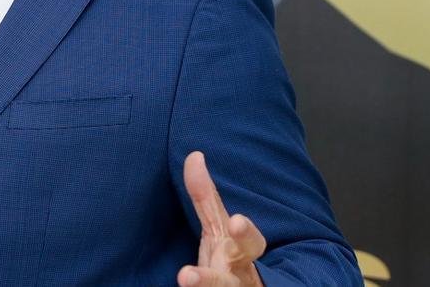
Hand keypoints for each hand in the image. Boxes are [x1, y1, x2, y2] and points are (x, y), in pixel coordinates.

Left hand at [178, 151, 266, 286]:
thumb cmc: (231, 260)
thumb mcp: (217, 228)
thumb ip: (206, 197)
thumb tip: (195, 156)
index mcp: (241, 252)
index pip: (248, 241)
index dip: (244, 232)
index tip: (235, 222)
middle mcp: (242, 276)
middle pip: (236, 277)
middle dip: (219, 273)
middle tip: (190, 272)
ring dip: (204, 285)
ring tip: (184, 278)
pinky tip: (182, 285)